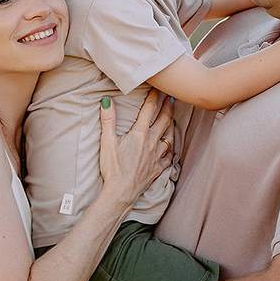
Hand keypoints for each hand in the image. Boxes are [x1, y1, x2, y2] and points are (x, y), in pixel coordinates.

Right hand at [98, 90, 173, 207]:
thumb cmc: (113, 168)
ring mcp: (157, 156)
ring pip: (169, 136)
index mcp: (140, 134)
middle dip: (168, 107)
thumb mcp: (107, 141)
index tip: (158, 88)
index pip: (149, 110)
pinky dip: (171, 148)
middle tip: (171, 98)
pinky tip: (171, 146)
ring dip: (171, 125)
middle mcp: (152, 142)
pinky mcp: (158, 168)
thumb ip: (108, 119)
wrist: (121, 192)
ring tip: (173, 118)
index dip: (154, 96)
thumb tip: (106, 100)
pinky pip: (169, 156)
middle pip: (164, 120)